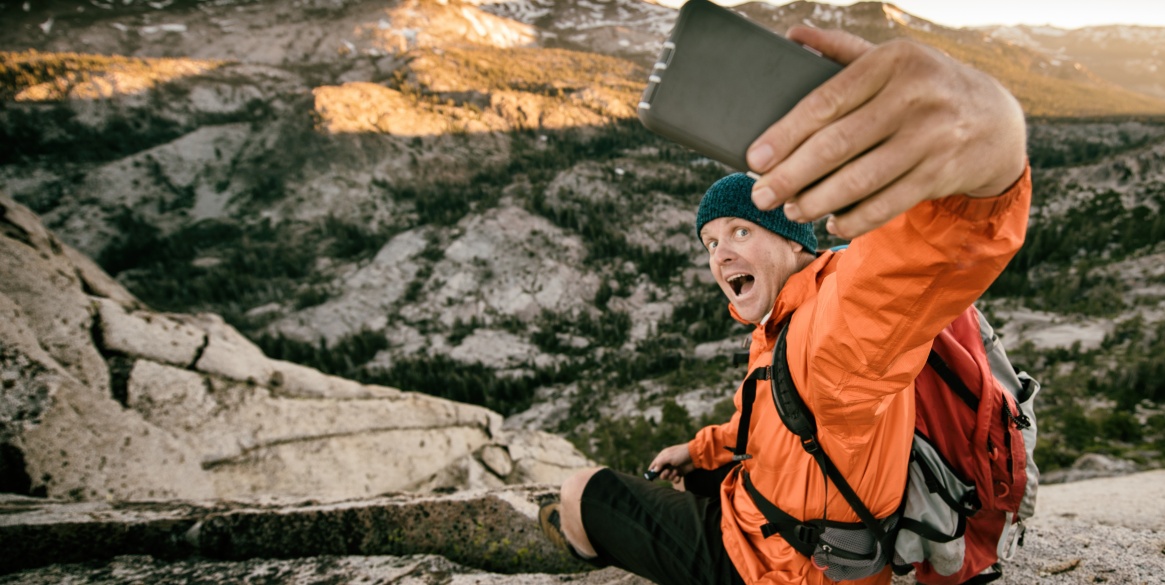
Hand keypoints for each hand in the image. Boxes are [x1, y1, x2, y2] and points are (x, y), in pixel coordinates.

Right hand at [647, 443, 694, 484]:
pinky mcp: (679, 473)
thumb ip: (660, 463)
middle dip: (664, 474)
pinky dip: (676, 479)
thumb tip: (654, 470)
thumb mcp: (668, 457)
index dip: (652, 470)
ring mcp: (673, 468)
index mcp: (663, 456)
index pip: (654, 464)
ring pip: (667, 477)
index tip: (650, 476)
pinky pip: (674, 479)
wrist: (695, 456)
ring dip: (671, 476)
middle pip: (660, 473)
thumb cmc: (680, 454)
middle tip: (668, 471)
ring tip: (676, 471)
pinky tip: (679, 476)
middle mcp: (667, 463)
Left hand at [746, 26, 1026, 238]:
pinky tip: (831, 222)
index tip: (754, 159)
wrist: (994, 120)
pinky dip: (855, 218)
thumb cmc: (925, 87)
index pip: (826, 101)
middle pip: (837, 145)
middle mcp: (914, 97)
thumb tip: (794, 36)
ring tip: (791, 209)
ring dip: (817, 201)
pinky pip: (887, 204)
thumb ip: (842, 50)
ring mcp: (931, 138)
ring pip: (860, 180)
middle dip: (792, 175)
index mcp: (893, 61)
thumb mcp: (892, 59)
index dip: (785, 134)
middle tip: (761, 195)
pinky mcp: (940, 174)